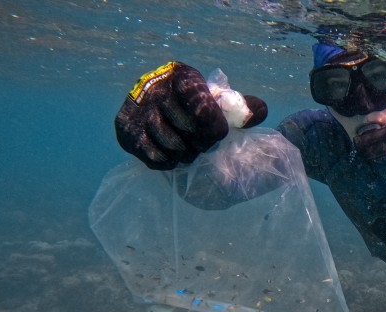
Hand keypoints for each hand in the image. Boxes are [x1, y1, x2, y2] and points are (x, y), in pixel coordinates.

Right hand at [114, 62, 266, 169]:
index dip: (214, 125)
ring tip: (190, 150)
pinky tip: (173, 155)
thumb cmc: (194, 103)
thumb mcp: (218, 100)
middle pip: (188, 129)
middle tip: (204, 145)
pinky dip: (169, 162)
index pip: (200, 104)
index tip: (219, 134)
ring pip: (172, 146)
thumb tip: (260, 112)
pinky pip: (154, 157)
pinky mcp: (125, 130)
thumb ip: (242, 107)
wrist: (153, 102)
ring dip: (187, 154)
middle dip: (202, 143)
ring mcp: (137, 110)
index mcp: (182, 76)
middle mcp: (155, 89)